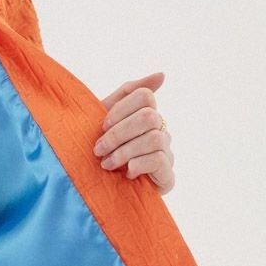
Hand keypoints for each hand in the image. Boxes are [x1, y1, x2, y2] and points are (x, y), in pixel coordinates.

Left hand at [92, 72, 174, 194]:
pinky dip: (137, 165)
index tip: (102, 124)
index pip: (144, 96)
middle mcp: (160, 131)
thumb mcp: (105, 121)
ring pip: (153, 138)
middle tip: (98, 149)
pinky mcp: (167, 176)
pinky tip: (126, 173)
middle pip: (149, 116)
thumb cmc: (101, 151)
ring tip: (106, 164)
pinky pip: (159, 160)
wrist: (98, 191)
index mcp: (145, 115)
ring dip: (124, 151)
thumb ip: (127, 94)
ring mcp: (166, 153)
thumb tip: (163, 74)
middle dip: (118, 133)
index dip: (121, 108)